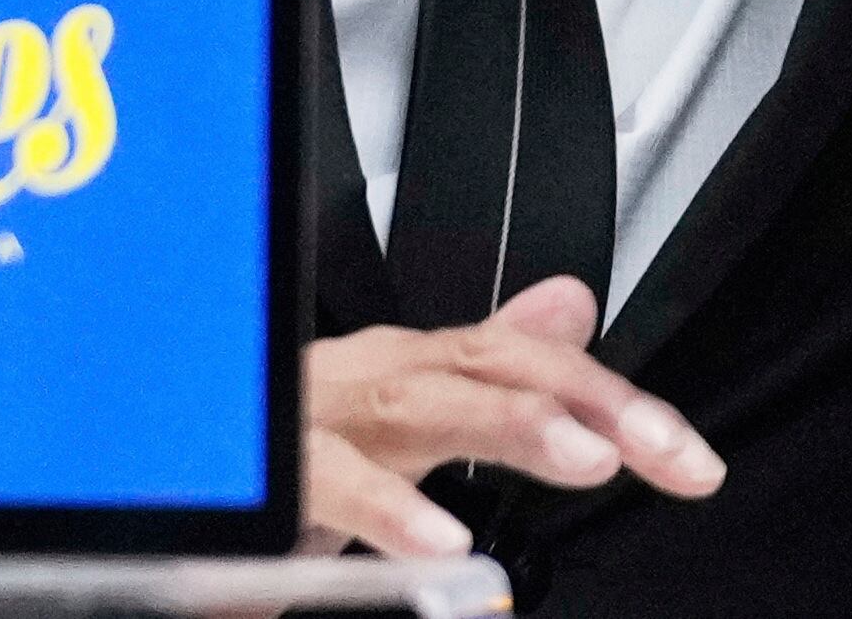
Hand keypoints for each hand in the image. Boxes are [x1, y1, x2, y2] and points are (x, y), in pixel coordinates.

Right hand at [301, 277, 726, 557]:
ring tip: (583, 461)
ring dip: (506, 427)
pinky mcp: (269, 475)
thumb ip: (489, 367)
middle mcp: (370, 377)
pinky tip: (442, 545)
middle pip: (489, 368)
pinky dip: (387, 511)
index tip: (691, 460)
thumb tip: (572, 305)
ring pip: (418, 406)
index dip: (615, 401)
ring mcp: (316, 420)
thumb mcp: (406, 406)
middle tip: (657, 447)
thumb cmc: (295, 440)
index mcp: (411, 367)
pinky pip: (331, 486)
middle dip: (582, 402)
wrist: (161, 462)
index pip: (530, 363)